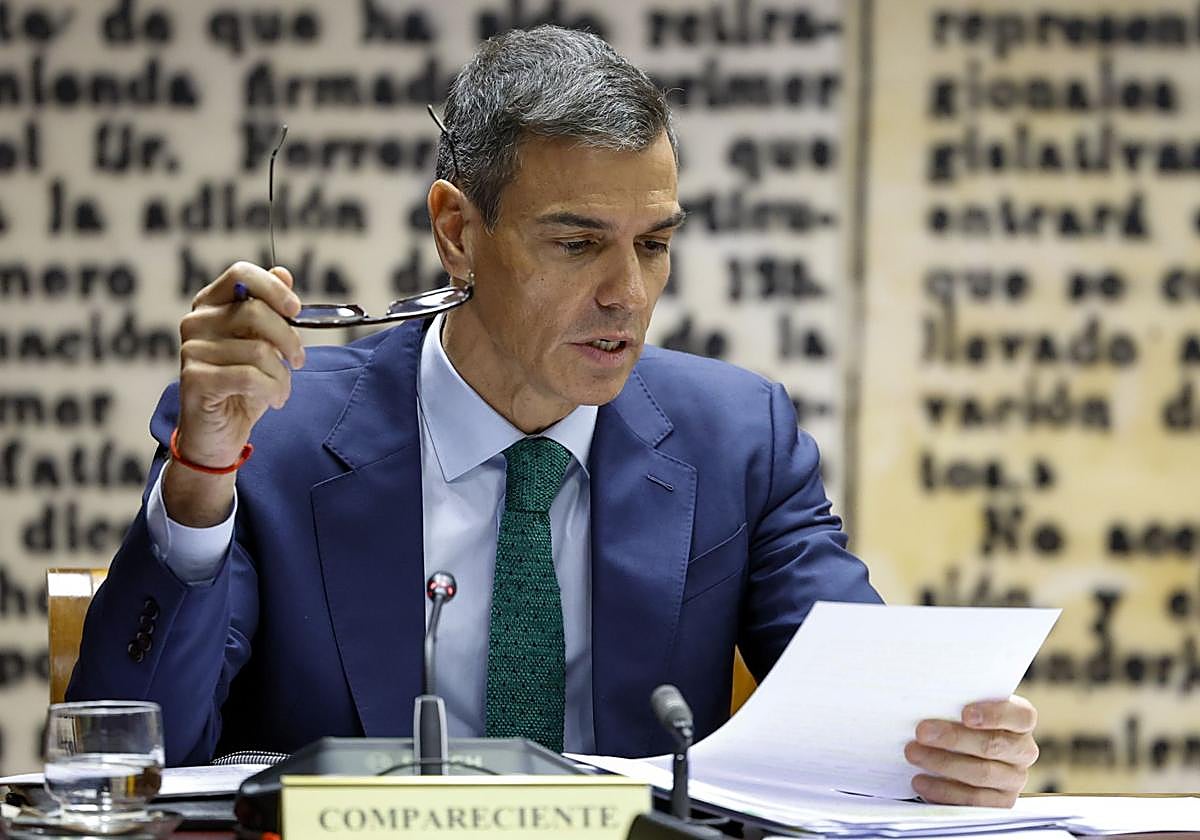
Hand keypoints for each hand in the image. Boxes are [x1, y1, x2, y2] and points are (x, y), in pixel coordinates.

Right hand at [164, 262, 303, 525]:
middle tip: (299, 362)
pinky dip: (272, 390)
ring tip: (281, 390)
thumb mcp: (263, 346)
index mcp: (211, 305)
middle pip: (257, 313)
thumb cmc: (243, 387)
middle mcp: (196, 322)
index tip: (296, 310)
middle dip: (289, 340)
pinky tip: (273, 400)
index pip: (241, 274)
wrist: (218, 436)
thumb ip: (271, 310)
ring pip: (259, 350)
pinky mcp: (194, 379)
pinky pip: (249, 376)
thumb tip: (283, 271)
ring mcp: (191, 350)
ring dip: (282, 376)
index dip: (273, 288)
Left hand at [904, 695, 1038, 807]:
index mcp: (1021, 721)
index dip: (994, 715)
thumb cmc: (961, 720)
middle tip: (922, 732)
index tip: (965, 714)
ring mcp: (1014, 779)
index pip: (1021, 717)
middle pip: (993, 745)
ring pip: (982, 773)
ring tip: (913, 754)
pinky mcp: (1001, 802)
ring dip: (943, 764)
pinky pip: (973, 800)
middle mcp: (1023, 751)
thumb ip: (956, 702)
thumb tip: (925, 697)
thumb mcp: (963, 706)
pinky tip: (921, 781)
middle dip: (954, 738)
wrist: (961, 751)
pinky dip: (944, 790)